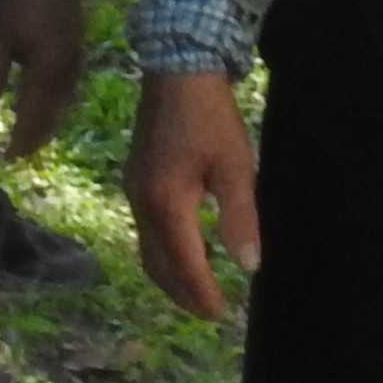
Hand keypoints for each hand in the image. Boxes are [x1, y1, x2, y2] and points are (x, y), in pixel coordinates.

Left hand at [0, 0, 89, 163]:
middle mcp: (69, 72)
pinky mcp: (78, 48)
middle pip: (53, 116)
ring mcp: (78, 59)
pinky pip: (67, 88)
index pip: (34, 119)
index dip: (20, 141)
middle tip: (18, 155)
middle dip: (36, 138)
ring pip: (63, 103)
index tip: (7, 160)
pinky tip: (44, 103)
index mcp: (48, 72)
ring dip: (46, 122)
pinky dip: (54, 104)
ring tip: (29, 136)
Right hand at [129, 70, 262, 325]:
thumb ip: (240, 218)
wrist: (176, 67)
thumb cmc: (210, 116)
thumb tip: (249, 265)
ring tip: (200, 287)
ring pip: (147, 249)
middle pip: (157, 265)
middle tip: (210, 311)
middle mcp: (142, 203)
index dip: (202, 293)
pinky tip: (190, 247)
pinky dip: (166, 252)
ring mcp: (134, 191)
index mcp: (167, 203)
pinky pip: (146, 230)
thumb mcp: (235, 166)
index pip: (185, 264)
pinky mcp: (135, 179)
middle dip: (182, 293)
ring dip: (172, 275)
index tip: (222, 315)